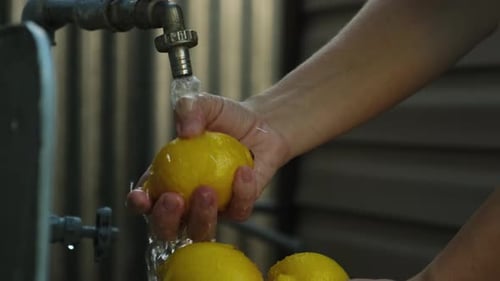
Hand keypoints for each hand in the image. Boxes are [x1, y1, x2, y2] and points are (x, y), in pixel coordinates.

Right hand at [127, 93, 288, 240]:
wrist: (261, 124)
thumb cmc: (226, 117)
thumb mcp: (204, 104)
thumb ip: (190, 108)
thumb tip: (186, 130)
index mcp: (167, 179)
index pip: (145, 199)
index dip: (138, 203)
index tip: (140, 197)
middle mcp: (187, 201)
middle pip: (167, 227)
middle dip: (165, 220)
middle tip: (174, 199)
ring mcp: (212, 209)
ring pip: (201, 229)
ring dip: (200, 216)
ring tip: (207, 190)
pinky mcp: (239, 208)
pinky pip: (237, 211)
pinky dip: (240, 194)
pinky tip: (243, 173)